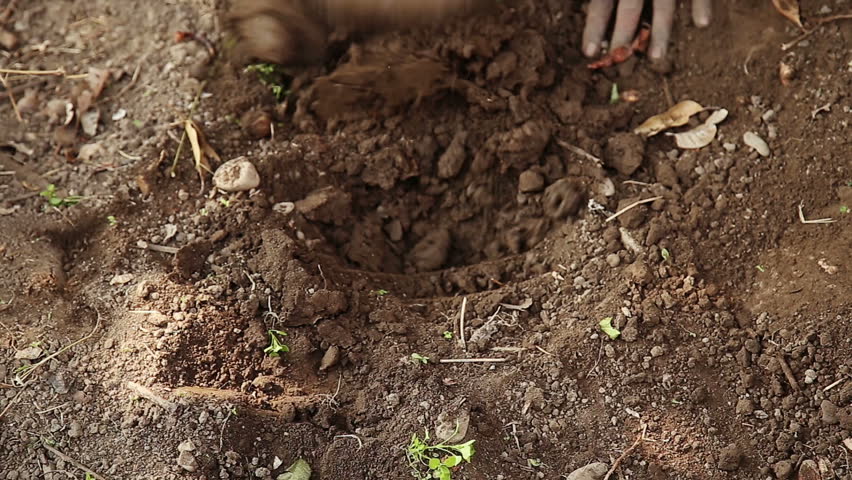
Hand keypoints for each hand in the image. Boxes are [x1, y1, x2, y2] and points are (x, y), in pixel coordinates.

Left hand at [582, 0, 711, 60]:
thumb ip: (609, 0)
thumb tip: (601, 30)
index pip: (602, 4)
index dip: (595, 27)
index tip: (588, 52)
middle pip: (631, 6)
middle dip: (623, 32)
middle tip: (618, 57)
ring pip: (664, 5)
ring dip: (660, 31)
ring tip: (655, 57)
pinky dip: (701, 5)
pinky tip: (701, 24)